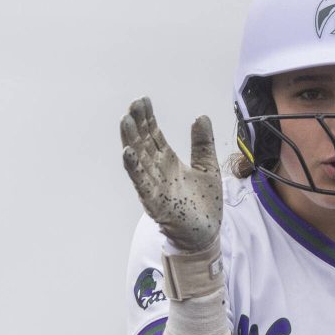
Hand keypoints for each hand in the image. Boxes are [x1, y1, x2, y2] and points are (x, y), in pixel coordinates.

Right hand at [120, 97, 221, 252]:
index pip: (154, 136)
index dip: (148, 119)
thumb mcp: (208, 167)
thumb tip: (201, 116)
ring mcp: (155, 186)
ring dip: (131, 140)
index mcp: (169, 162)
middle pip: (144, 144)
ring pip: (139, 160)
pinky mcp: (156, 202)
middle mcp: (158, 171)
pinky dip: (134, 168)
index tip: (143, 100)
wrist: (206, 234)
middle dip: (137, 124)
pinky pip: (142, 183)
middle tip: (133, 105)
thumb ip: (202, 144)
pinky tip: (127, 152)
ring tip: (126, 120)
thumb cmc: (204, 205)